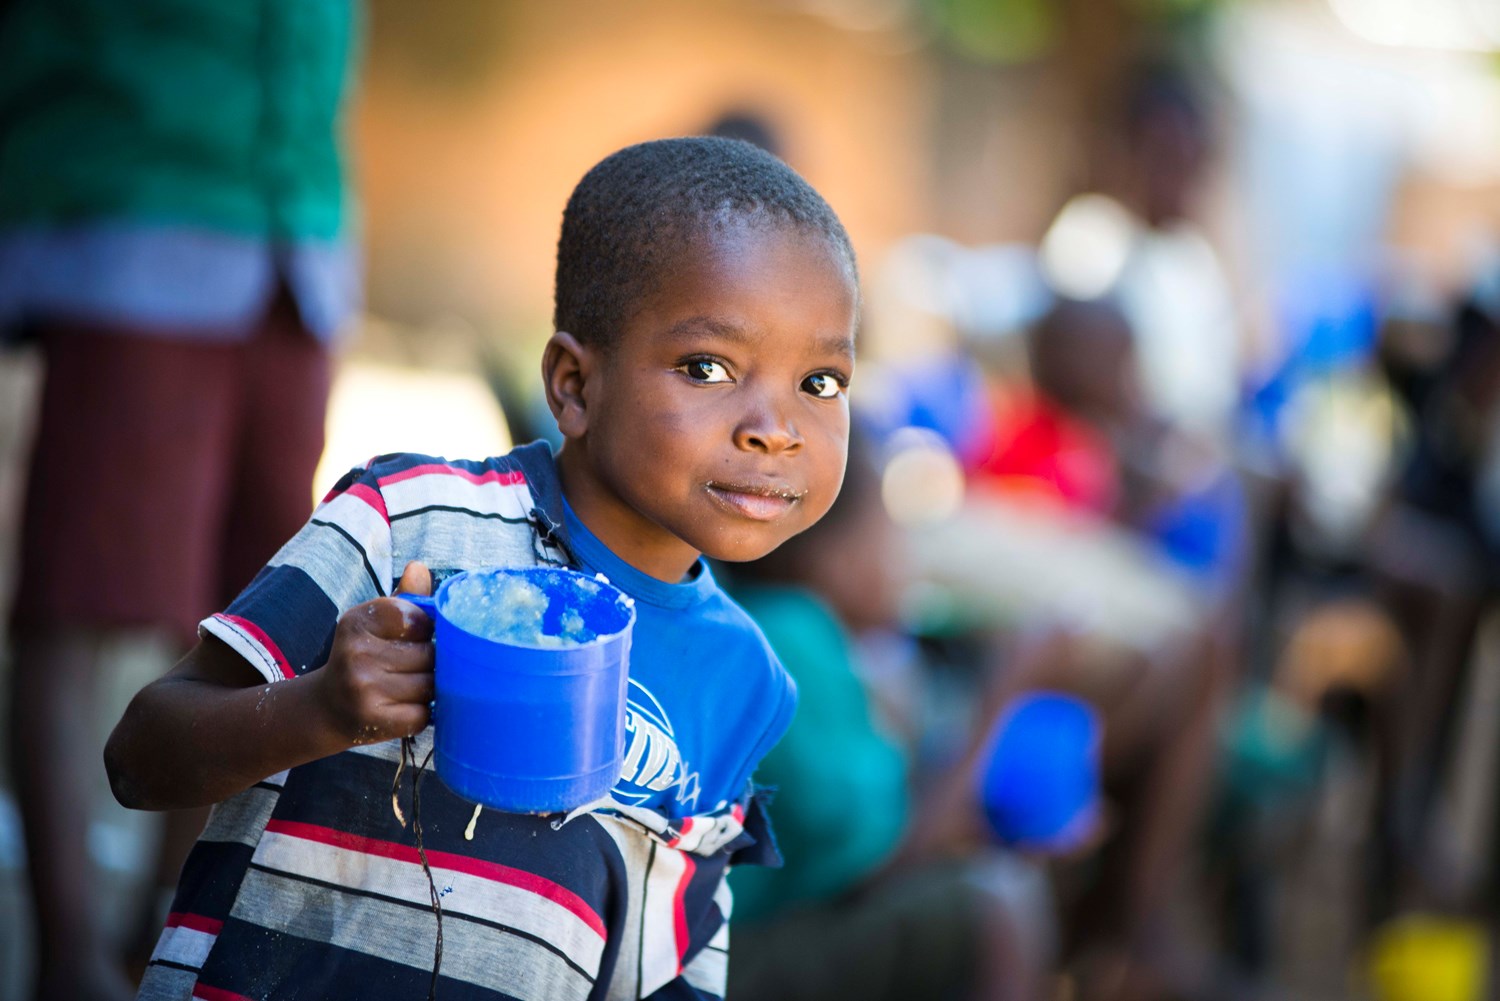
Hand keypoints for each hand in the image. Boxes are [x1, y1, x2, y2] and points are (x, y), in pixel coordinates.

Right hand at [313, 561, 435, 745]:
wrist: (327, 708)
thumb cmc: (364, 658)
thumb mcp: (376, 624)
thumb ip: (404, 598)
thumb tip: (419, 567)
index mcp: (356, 622)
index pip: (419, 619)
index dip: (425, 632)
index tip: (413, 638)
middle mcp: (355, 653)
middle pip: (429, 654)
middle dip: (430, 663)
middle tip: (410, 669)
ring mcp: (363, 689)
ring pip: (429, 685)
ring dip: (429, 689)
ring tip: (407, 688)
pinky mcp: (374, 720)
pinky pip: (423, 713)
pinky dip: (421, 713)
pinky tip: (403, 709)